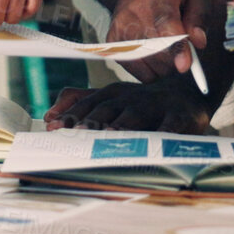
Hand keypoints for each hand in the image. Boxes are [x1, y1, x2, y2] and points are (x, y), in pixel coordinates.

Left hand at [44, 77, 211, 133]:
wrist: (186, 93)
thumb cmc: (141, 102)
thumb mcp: (111, 99)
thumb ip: (80, 103)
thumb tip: (47, 116)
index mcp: (114, 94)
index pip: (88, 104)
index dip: (72, 114)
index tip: (53, 126)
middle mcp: (131, 98)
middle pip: (109, 108)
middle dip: (93, 119)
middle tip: (79, 132)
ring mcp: (155, 105)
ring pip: (137, 114)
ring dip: (123, 124)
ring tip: (111, 135)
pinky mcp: (179, 115)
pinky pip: (171, 124)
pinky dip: (164, 131)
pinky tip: (156, 140)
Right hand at [108, 0, 210, 81]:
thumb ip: (199, 16)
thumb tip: (198, 42)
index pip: (165, 25)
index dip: (176, 47)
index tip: (185, 65)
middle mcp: (133, 12)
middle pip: (159, 52)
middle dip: (178, 57)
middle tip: (182, 46)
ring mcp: (120, 29)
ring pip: (151, 67)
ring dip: (167, 65)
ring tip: (167, 46)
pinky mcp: (113, 45)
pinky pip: (142, 74)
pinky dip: (154, 70)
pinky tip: (154, 53)